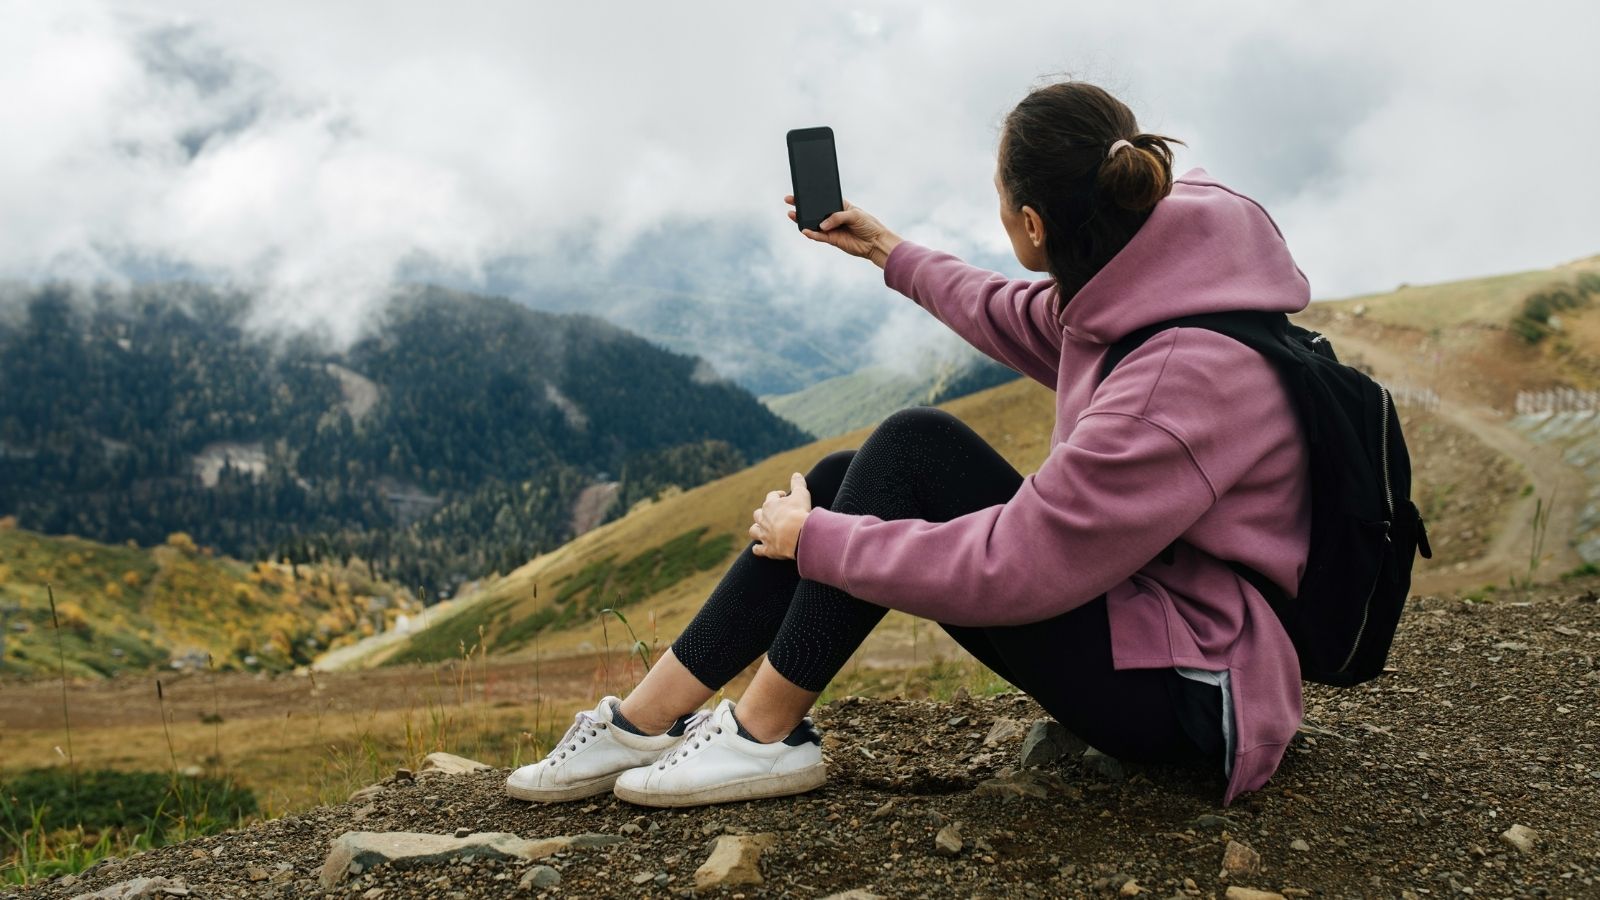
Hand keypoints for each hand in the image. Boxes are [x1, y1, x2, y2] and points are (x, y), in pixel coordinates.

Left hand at [750, 472, 812, 560]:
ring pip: (754, 531)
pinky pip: (758, 549)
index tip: (784, 496)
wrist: (797, 535)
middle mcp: (763, 519)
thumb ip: (798, 484)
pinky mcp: (767, 549)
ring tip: (762, 529)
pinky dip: (757, 549)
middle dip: (763, 513)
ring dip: (757, 529)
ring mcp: (764, 535)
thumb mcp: (801, 494)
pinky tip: (759, 548)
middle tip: (773, 514)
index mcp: (771, 505)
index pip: (771, 496)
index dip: (778, 496)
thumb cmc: (799, 512)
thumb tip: (796, 474)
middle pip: (758, 514)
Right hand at [783, 195, 902, 267]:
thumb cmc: (868, 224)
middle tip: (790, 201)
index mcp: (839, 205)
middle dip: (802, 206)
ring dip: (803, 220)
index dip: (812, 197)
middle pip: (815, 211)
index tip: (800, 192)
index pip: (823, 200)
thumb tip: (822, 225)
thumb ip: (838, 217)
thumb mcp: (855, 215)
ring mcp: (831, 228)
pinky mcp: (832, 240)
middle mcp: (833, 217)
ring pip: (814, 224)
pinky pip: (818, 236)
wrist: (875, 242)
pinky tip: (804, 230)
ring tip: (792, 215)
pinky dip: (811, 234)